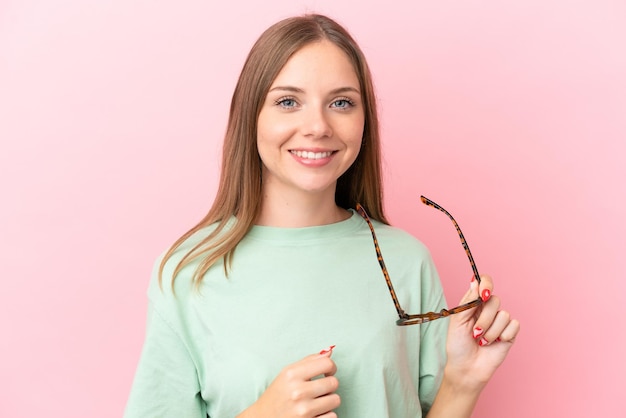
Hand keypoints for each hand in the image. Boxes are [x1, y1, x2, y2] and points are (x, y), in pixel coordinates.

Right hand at [238, 350, 339, 417]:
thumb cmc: (278, 394)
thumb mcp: (287, 373)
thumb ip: (309, 361)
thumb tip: (329, 352)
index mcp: (292, 374)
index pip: (326, 363)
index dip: (331, 367)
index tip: (327, 372)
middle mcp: (298, 392)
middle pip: (333, 382)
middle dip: (329, 386)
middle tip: (319, 389)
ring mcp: (303, 410)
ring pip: (335, 400)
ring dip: (329, 401)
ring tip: (316, 402)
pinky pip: (333, 416)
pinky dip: (326, 415)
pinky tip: (315, 413)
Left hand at [444, 274, 520, 390]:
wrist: (466, 368)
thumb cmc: (458, 345)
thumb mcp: (458, 321)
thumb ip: (468, 301)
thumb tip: (475, 281)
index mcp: (474, 303)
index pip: (484, 283)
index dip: (486, 284)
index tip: (484, 294)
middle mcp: (488, 309)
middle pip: (494, 300)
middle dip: (484, 319)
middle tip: (475, 333)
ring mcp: (499, 321)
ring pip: (504, 314)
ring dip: (491, 331)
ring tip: (482, 341)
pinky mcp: (509, 333)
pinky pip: (514, 325)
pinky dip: (502, 335)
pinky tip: (495, 343)